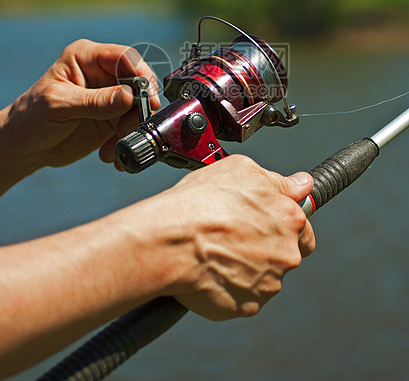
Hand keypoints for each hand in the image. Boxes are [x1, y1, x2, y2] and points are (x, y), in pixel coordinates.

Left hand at [0, 39, 159, 192]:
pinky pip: (132, 127)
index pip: (124, 57)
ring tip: (114, 148)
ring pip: (139, 107)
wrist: (25, 146)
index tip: (149, 97)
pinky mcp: (113, 119)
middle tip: (135, 126)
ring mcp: (110, 97)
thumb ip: (95, 101)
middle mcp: (102, 74)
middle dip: (140, 107)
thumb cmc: (32, 117)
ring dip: (131, 129)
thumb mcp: (60, 105)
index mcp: (86, 57)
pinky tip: (110, 155)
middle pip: (138, 82)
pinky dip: (126, 142)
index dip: (141, 74)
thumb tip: (130, 96)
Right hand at [157, 154, 314, 319]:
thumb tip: (301, 184)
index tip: (265, 223)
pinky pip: (242, 296)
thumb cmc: (203, 201)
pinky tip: (209, 269)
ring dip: (245, 266)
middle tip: (232, 234)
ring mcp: (268, 283)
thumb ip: (278, 181)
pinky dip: (228, 286)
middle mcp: (286, 254)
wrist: (172, 238)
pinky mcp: (247, 306)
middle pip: (283, 254)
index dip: (283, 225)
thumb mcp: (242, 170)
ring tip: (214, 250)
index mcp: (290, 218)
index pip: (303, 228)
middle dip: (263, 246)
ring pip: (262, 276)